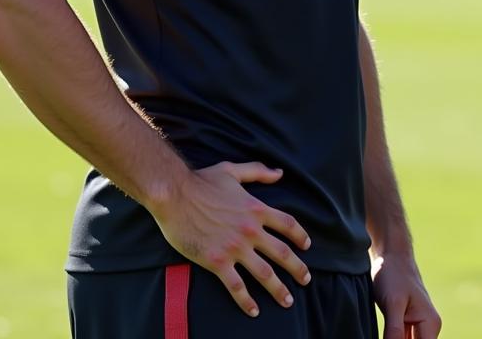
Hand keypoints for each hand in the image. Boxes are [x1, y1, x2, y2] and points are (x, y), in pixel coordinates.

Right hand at [150, 161, 311, 317]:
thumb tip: (280, 173)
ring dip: (279, 289)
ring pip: (264, 273)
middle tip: (306, 280)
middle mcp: (250, 230)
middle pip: (282, 252)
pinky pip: (236, 286)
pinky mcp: (217, 262)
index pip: (287, 224)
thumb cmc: (201, 181)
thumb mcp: (233, 170)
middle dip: (297, 268)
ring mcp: (235, 247)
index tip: (307, 246)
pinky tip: (254, 311)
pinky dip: (247, 301)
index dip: (300, 236)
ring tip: (288, 301)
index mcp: (256, 208)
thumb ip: (258, 172)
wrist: (174, 195)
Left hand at [372, 252, 441, 338]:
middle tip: (387, 334)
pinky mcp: (406, 325)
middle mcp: (428, 328)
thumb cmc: (393, 274)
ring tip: (386, 332)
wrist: (391, 256)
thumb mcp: (392, 303)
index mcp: (430, 324)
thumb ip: (394, 331)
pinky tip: (385, 335)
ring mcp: (418, 327)